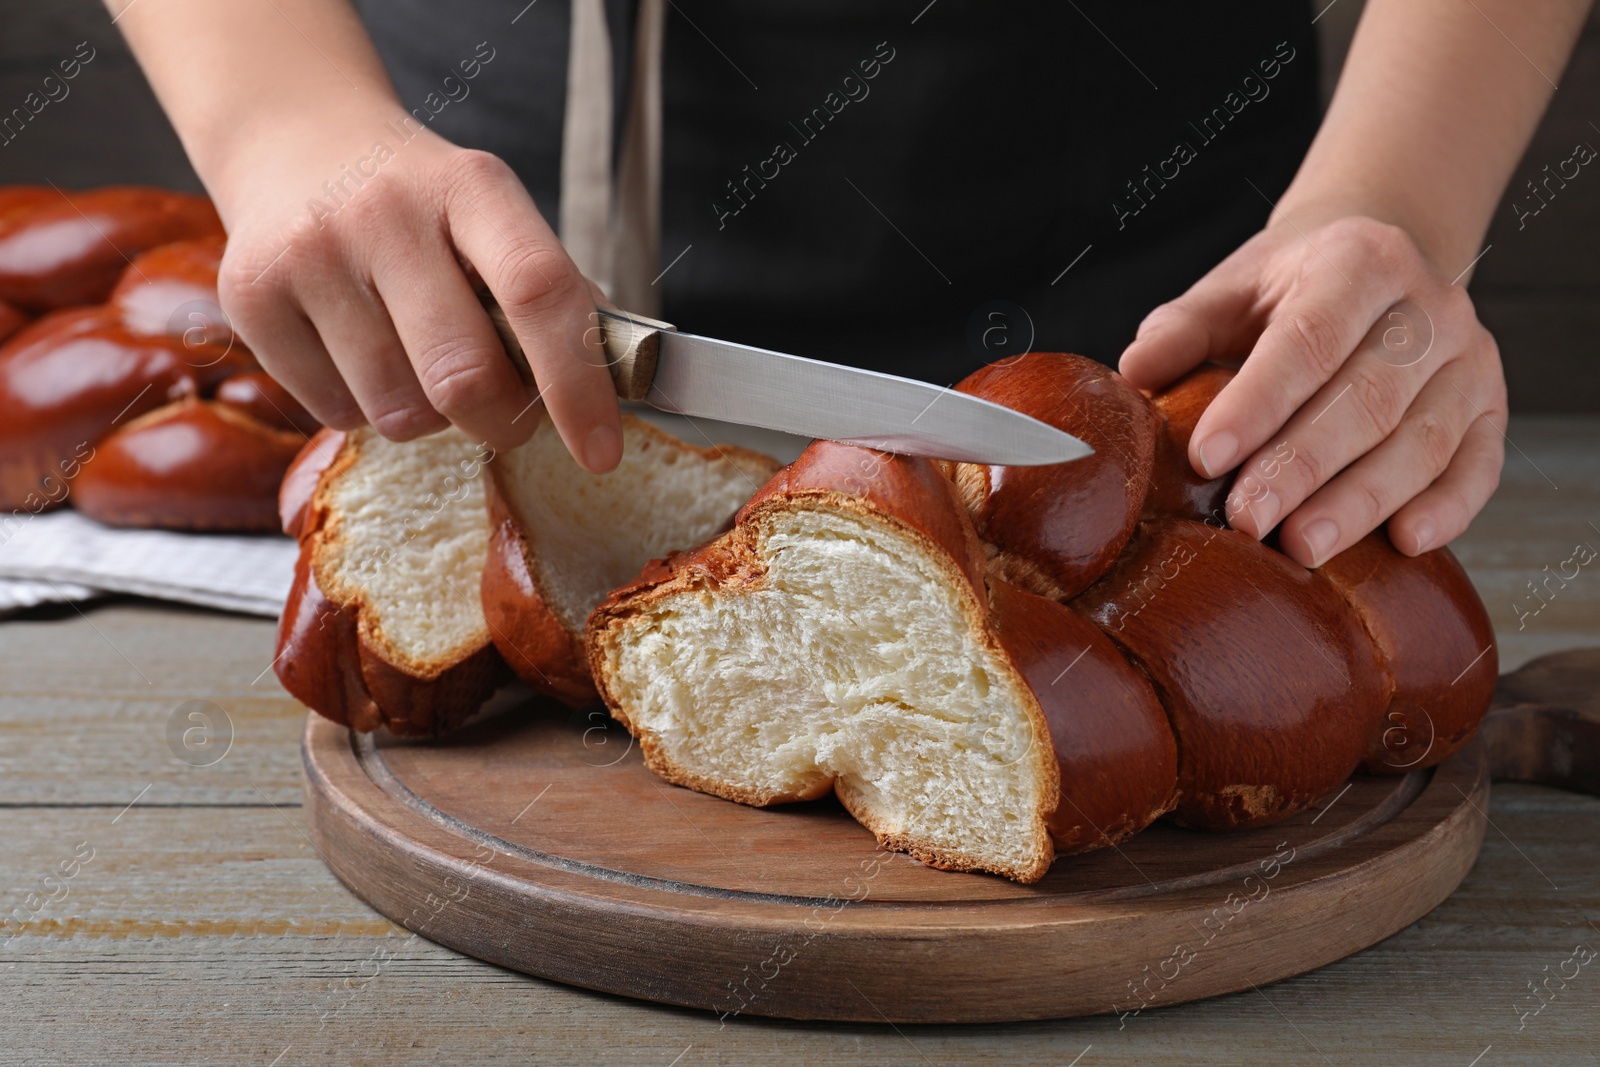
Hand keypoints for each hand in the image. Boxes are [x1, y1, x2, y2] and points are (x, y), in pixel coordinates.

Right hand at [212, 104, 621, 469]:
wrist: (297, 144)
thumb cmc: (423, 205)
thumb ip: (554, 296)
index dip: (579, 385)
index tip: (602, 452)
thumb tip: (614, 384)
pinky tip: (359, 349)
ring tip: (417, 356)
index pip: (540, 293)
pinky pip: (336, 414)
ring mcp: (309, 254)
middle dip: (503, 423)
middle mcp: (385, 213)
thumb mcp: (496, 217)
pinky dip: (365, 408)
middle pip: (464, 378)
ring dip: (428, 416)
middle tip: (507, 413)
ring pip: (399, 412)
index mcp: (473, 187)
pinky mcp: (250, 299)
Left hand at [1118, 213, 1506, 566]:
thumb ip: (1182, 328)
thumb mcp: (1231, 290)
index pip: (1309, 339)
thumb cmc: (1290, 290)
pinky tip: (1404, 543)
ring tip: (1303, 547)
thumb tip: (1135, 371)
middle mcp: (1429, 307)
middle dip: (1303, 466)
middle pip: (1368, 398)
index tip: (1207, 457)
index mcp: (1360, 261)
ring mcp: (1469, 360)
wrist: (1376, 261)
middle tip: (1248, 520)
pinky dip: (1447, 508)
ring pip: (1424, 439)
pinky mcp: (1492, 407)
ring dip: (1362, 500)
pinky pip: (1479, 465)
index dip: (1258, 403)